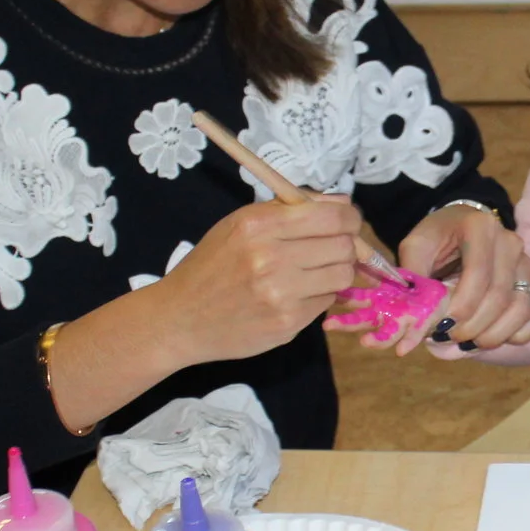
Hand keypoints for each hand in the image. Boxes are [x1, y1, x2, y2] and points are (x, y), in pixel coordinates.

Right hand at [144, 197, 360, 365]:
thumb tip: (343, 206)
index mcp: (258, 225)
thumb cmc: (211, 265)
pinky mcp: (287, 324)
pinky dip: (319, 295)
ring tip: (314, 271)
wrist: (179, 318)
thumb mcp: (239, 224)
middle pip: (344, 246)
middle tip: (333, 248)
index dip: (350, 218)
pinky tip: (296, 294)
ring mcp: (281, 294)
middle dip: (347, 245)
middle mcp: (271, 258)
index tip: (348, 222)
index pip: (333, 217)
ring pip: (342, 275)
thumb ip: (289, 211)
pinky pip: (326, 302)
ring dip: (336, 271)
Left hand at [400, 204, 529, 357]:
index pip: (479, 273)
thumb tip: (410, 319)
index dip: (462, 306)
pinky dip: (518, 335)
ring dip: (494, 335)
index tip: (442, 327)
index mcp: (481, 227)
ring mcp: (526, 264)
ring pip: (521, 309)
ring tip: (468, 343)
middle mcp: (510, 243)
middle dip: (473, 326)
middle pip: (500, 296)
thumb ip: (413, 278)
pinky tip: (491, 338)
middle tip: (448, 337)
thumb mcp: (416, 247)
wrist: (462, 226)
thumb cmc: (438, 239)